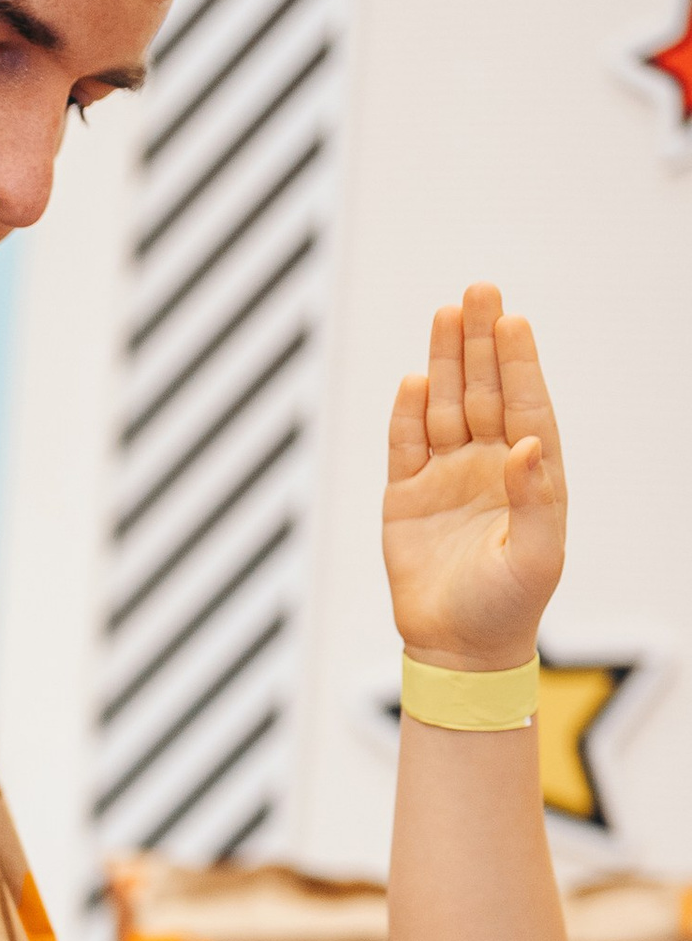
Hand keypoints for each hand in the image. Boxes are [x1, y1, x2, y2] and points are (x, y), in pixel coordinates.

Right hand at [384, 283, 566, 670]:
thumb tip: (526, 445)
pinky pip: (405, 445)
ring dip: (447, 362)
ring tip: (446, 314)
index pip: (525, 406)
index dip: (519, 363)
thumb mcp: (536, 556)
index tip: (513, 322)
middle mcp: (489, 466)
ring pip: (446, 407)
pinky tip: (416, 381)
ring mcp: (446, 477)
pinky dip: (408, 414)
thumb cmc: (508, 606)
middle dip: (481, 342)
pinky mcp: (405, 496)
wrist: (457, 650)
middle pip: (485, 391)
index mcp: (530, 475)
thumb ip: (535, 499)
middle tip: (479, 291)